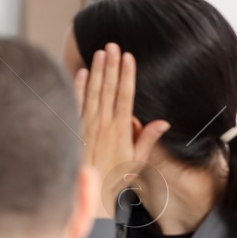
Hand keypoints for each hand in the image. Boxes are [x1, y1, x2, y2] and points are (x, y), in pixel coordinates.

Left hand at [74, 42, 168, 218]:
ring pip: (92, 92)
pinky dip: (77, 87)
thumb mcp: (136, 161)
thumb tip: (163, 122)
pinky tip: (80, 72)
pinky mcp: (72, 128)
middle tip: (113, 45)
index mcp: (120, 130)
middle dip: (111, 65)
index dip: (127, 75)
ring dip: (96, 71)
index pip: (125, 96)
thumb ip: (147, 139)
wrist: (86, 192)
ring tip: (100, 52)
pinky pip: (75, 103)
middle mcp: (102, 124)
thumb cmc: (113, 177)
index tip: (129, 57)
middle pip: (108, 89)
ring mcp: (86, 124)